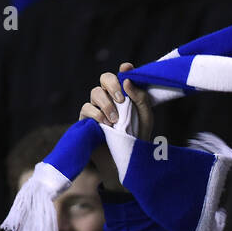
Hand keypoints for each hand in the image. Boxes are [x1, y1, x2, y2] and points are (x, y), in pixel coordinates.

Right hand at [78, 62, 152, 188]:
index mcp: (125, 95)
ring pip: (95, 92)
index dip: (124, 70)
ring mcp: (97, 107)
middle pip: (105, 78)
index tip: (128, 69)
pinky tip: (106, 124)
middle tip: (122, 99)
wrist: (124, 161)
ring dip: (106, 104)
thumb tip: (126, 80)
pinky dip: (96, 114)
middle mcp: (110, 98)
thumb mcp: (146, 118)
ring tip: (115, 120)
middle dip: (112, 84)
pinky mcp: (86, 119)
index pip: (122, 76)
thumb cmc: (137, 138)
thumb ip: (140, 98)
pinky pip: (86, 108)